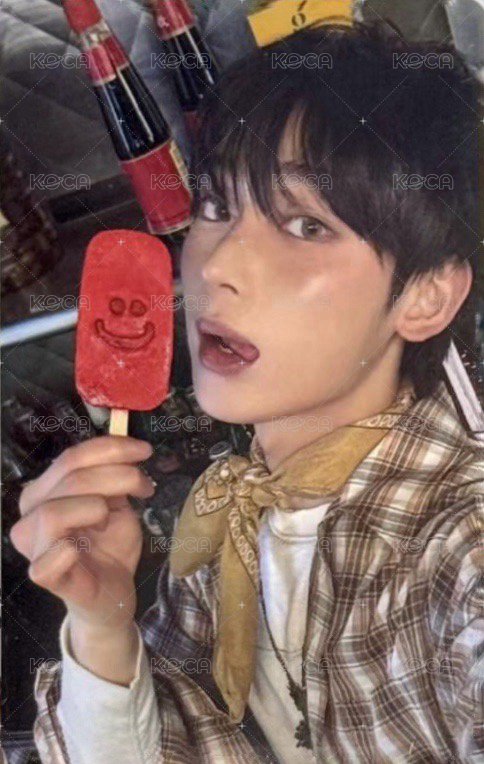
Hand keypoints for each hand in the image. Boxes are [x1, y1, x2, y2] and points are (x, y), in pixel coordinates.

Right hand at [9, 435, 154, 633]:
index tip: (144, 450)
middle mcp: (30, 515)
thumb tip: (127, 450)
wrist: (114, 594)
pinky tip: (81, 549)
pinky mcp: (44, 576)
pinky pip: (50, 557)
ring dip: (94, 508)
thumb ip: (114, 478)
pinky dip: (68, 550)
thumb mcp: (117, 505)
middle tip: (145, 486)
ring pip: (54, 512)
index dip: (111, 448)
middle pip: (70, 478)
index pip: (71, 458)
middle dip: (117, 475)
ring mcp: (33, 546)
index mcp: (44, 492)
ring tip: (110, 519)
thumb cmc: (110, 547)